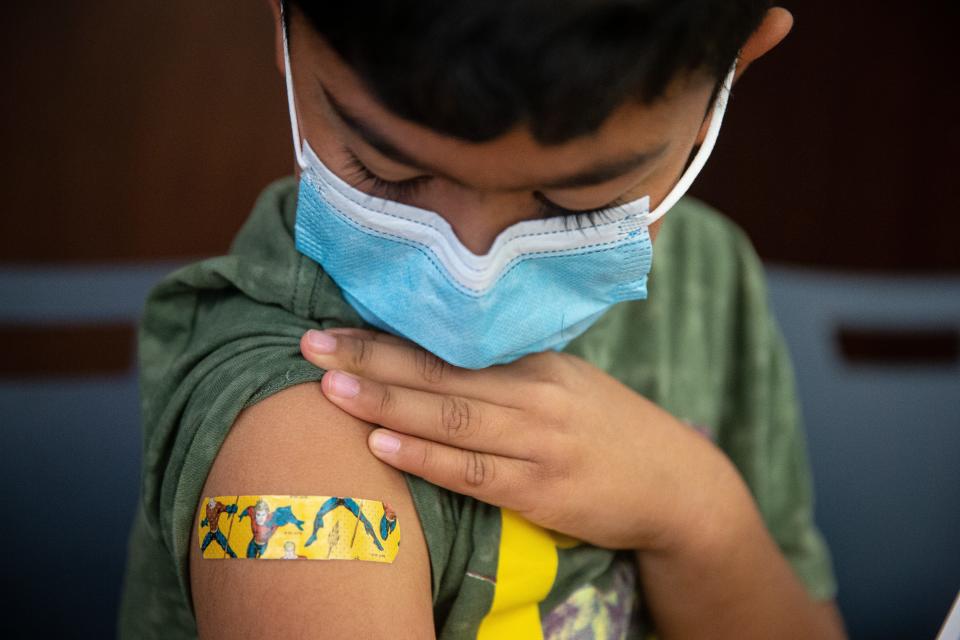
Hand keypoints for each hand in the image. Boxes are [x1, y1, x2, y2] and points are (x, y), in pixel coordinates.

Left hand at [300, 327, 741, 551]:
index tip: (334, 322)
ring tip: (331, 388)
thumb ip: (506, 373)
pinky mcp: (542, 491)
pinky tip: (385, 446)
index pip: (450, 343)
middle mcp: (534, 395)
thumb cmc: (607, 430)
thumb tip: (434, 358)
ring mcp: (539, 443)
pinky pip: (474, 473)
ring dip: (388, 401)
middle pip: (441, 372)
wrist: (675, 483)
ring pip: (452, 417)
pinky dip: (427, 458)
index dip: (388, 334)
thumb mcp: (565, 385)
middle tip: (310, 346)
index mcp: (535, 364)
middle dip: (371, 358)